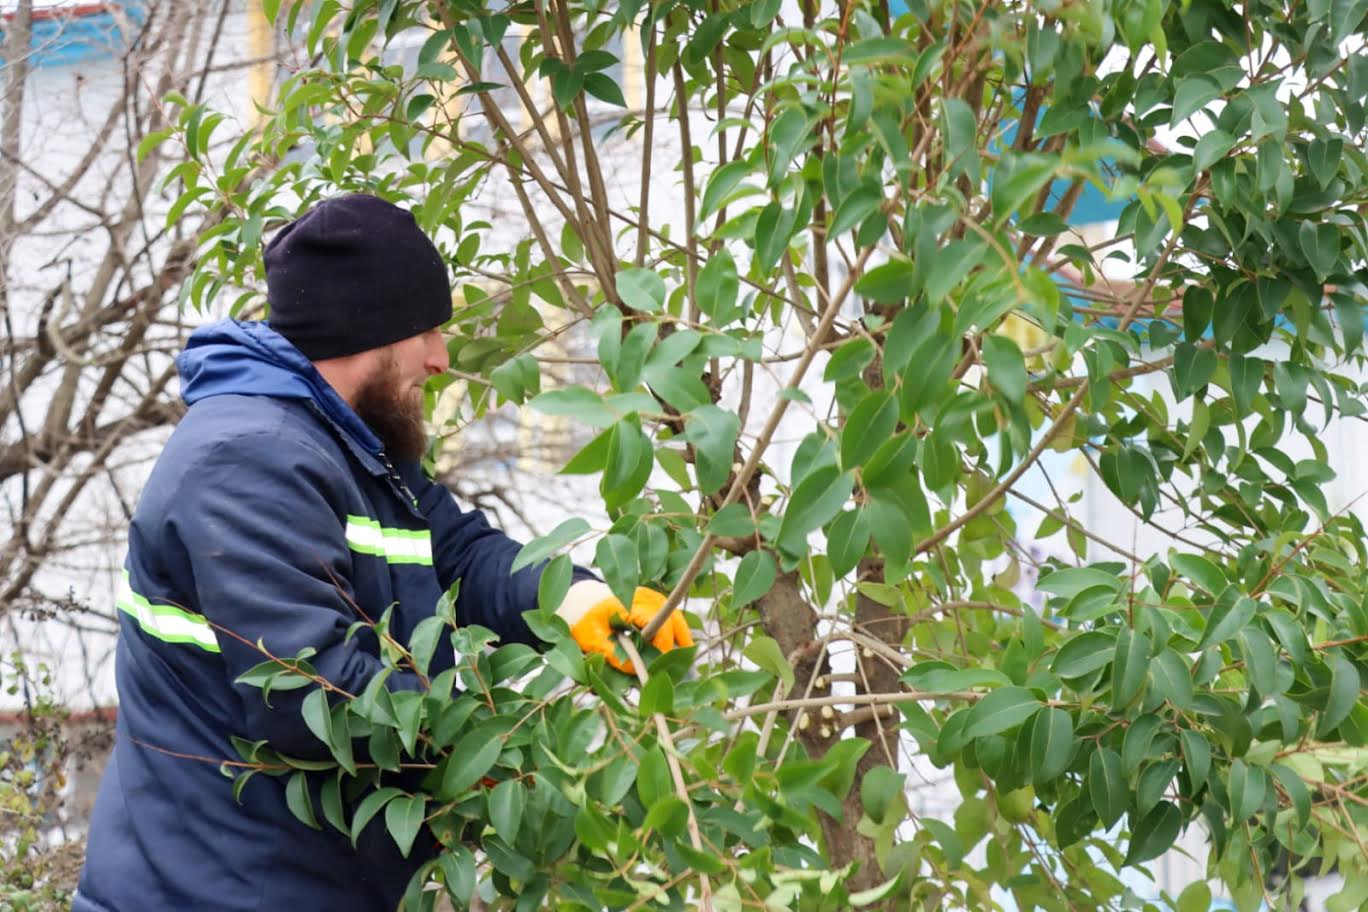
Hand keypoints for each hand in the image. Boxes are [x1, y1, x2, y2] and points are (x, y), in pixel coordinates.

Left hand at [556, 582, 692, 673]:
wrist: (577, 598)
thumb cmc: (582, 617)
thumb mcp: (590, 638)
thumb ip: (611, 654)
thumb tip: (635, 670)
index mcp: (629, 603)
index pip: (658, 624)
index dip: (663, 647)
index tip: (660, 667)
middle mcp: (644, 597)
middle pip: (673, 618)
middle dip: (679, 642)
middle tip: (681, 666)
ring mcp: (649, 597)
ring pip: (674, 616)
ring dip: (681, 636)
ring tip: (685, 659)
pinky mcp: (650, 602)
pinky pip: (669, 615)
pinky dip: (674, 630)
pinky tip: (678, 647)